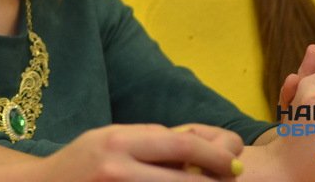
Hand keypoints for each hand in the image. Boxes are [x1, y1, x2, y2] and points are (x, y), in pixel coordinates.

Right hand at [40, 123, 244, 180]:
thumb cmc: (80, 162)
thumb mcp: (110, 138)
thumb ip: (150, 140)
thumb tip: (202, 144)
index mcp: (118, 142)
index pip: (184, 144)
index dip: (218, 154)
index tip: (234, 160)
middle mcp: (118, 169)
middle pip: (189, 180)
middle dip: (219, 181)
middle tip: (234, 179)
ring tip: (205, 181)